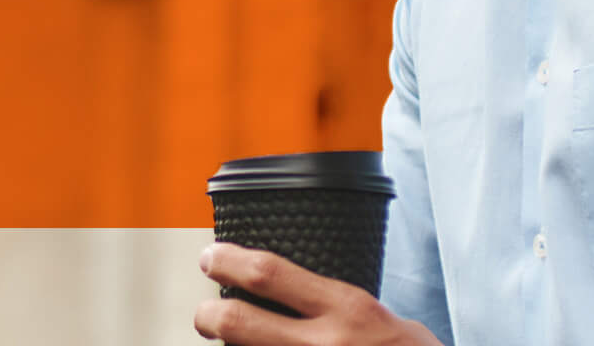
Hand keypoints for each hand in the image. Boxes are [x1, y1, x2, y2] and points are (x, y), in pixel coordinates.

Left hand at [193, 243, 442, 345]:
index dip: (228, 261)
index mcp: (346, 310)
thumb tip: (298, 294)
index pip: (268, 274)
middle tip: (204, 313)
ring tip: (226, 342)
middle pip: (238, 323)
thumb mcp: (389, 321)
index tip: (210, 256)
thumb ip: (343, 309)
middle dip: (208, 315)